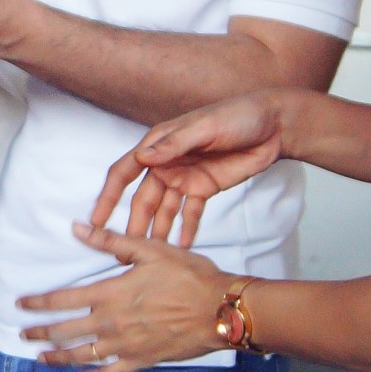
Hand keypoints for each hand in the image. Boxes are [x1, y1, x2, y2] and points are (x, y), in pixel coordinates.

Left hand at [17, 223, 232, 371]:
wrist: (220, 309)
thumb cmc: (188, 275)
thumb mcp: (149, 249)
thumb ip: (111, 242)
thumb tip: (77, 228)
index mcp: (111, 293)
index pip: (63, 299)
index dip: (39, 303)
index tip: (21, 305)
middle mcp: (112, 322)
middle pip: (65, 330)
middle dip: (40, 332)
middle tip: (23, 333)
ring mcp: (125, 345)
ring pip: (82, 355)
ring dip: (58, 357)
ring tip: (40, 357)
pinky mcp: (141, 361)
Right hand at [90, 90, 288, 246]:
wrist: (273, 125)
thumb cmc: (237, 116)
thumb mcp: (204, 127)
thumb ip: (173, 144)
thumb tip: (142, 157)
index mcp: (160, 144)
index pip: (125, 171)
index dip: (109, 195)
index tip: (97, 220)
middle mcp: (167, 162)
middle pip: (144, 198)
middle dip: (134, 224)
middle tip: (126, 252)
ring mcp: (186, 177)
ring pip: (164, 209)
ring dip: (157, 230)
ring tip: (153, 256)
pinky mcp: (205, 187)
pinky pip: (190, 212)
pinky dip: (185, 229)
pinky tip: (181, 248)